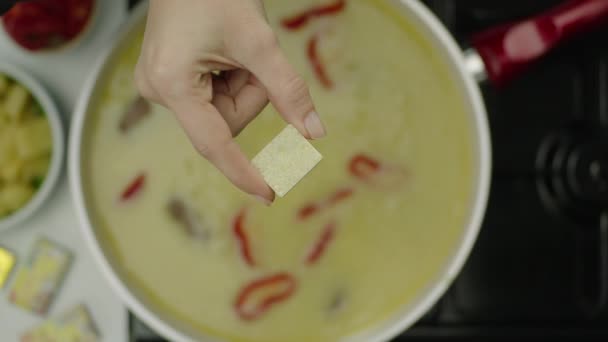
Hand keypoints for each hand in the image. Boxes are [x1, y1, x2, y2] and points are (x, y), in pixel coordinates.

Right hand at [134, 0, 325, 203]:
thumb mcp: (259, 41)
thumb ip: (288, 90)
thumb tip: (315, 133)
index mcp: (173, 84)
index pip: (215, 144)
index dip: (244, 171)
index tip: (269, 195)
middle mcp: (158, 91)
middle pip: (227, 122)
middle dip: (251, 93)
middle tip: (249, 56)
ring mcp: (160, 85)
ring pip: (223, 110)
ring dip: (242, 83)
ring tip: (231, 46)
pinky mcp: (168, 80)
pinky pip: (213, 97)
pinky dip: (230, 79)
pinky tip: (220, 50)